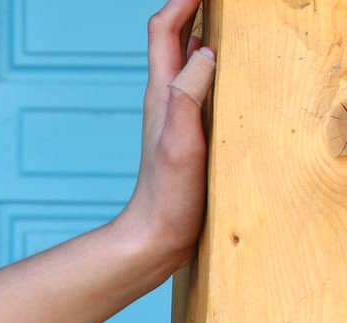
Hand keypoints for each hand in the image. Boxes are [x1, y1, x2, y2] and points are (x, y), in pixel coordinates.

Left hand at [115, 0, 216, 273]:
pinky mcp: (187, 131)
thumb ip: (188, 97)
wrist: (154, 238)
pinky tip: (230, 69)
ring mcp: (176, 114)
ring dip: (203, 29)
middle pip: (174, 36)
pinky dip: (213, 63)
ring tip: (229, 15)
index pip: (164, 29)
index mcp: (164, 93)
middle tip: (224, 1)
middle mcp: (166, 98)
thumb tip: (205, 51)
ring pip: (187, 58)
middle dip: (194, 6)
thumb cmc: (167, 197)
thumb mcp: (180, 144)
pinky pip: (199, 84)